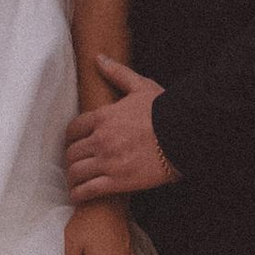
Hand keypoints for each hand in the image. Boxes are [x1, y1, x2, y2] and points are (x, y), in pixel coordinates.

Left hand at [63, 58, 176, 201]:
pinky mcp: (117, 181)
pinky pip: (88, 190)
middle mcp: (100, 139)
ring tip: (75, 183)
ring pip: (76, 172)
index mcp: (103, 117)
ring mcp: (107, 161)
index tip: (73, 143)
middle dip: (71, 159)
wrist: (183, 134)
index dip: (71, 138)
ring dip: (73, 178)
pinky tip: (78, 196)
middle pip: (72, 152)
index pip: (73, 129)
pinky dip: (79, 194)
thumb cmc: (164, 110)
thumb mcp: (140, 86)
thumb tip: (99, 58)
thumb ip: (117, 73)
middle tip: (74, 164)